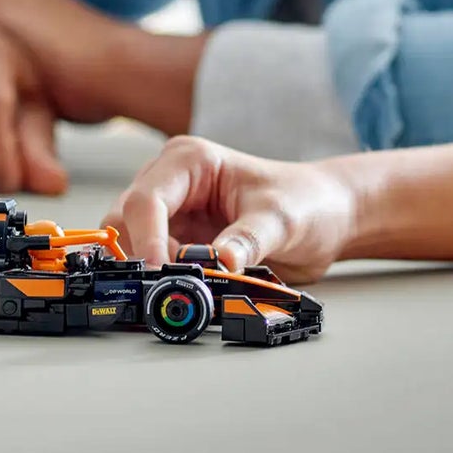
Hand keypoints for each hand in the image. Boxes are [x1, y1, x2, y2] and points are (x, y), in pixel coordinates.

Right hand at [104, 135, 360, 281]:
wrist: (326, 216)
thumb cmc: (307, 202)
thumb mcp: (282, 220)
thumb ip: (250, 239)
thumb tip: (221, 262)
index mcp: (190, 161)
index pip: (147, 200)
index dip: (147, 238)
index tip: (158, 273)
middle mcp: (171, 182)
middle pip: (125, 221)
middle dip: (141, 256)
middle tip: (169, 287)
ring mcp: (172, 212)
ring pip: (132, 244)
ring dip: (150, 271)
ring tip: (187, 289)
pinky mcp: (178, 239)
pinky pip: (153, 262)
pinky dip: (161, 281)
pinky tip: (187, 291)